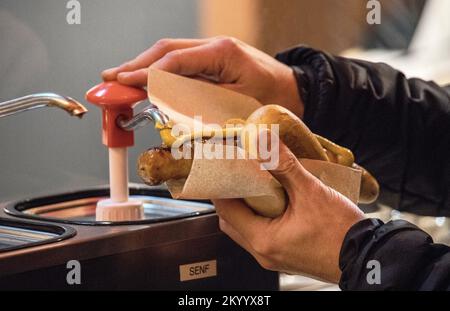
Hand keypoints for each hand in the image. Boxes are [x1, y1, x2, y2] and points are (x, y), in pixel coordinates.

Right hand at [102, 37, 303, 117]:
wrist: (294, 92)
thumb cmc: (273, 100)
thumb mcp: (236, 107)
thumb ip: (200, 103)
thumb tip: (164, 103)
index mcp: (222, 52)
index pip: (174, 60)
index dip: (145, 73)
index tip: (121, 83)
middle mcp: (214, 46)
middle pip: (166, 50)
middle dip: (136, 65)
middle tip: (110, 80)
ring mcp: (213, 51)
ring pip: (170, 53)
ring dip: (145, 67)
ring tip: (121, 80)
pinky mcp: (213, 60)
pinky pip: (181, 63)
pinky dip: (161, 72)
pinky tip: (147, 80)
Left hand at [213, 133, 364, 282]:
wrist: (367, 256)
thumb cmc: (340, 230)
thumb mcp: (310, 191)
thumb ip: (283, 164)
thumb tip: (262, 139)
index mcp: (262, 240)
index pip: (226, 211)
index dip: (221, 188)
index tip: (223, 168)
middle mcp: (263, 253)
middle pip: (232, 222)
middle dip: (232, 197)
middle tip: (239, 174)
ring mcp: (274, 258)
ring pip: (246, 230)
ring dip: (247, 208)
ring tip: (257, 185)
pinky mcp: (285, 257)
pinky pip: (262, 235)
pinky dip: (261, 218)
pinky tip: (274, 202)